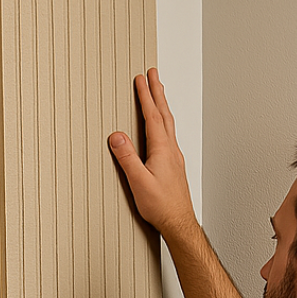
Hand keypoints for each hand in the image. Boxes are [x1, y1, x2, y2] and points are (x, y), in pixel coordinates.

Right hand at [108, 68, 197, 237]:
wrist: (179, 222)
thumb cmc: (162, 206)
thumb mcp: (139, 182)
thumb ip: (127, 158)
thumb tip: (117, 137)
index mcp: (162, 150)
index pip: (153, 117)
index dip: (146, 96)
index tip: (141, 79)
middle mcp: (171, 150)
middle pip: (164, 115)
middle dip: (157, 93)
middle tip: (153, 75)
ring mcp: (174, 158)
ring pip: (168, 124)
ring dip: (162, 105)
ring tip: (158, 93)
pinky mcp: (174, 166)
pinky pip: (169, 135)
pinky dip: (164, 122)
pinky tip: (162, 126)